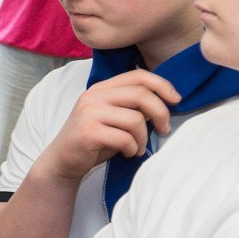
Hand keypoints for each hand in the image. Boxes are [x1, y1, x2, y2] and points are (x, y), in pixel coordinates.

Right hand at [41, 69, 177, 182]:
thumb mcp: (112, 118)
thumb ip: (132, 106)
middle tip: (164, 129)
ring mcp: (89, 113)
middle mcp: (93, 96)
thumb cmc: (93, 140)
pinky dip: (132, 149)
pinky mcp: (88, 132)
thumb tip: (164, 103)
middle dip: (161, 113)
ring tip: (138, 147)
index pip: (138, 76)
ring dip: (144, 138)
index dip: (162, 85)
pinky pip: (125, 138)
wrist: (62, 161)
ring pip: (135, 120)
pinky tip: (126, 153)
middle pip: (141, 95)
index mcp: (101, 88)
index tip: (176, 100)